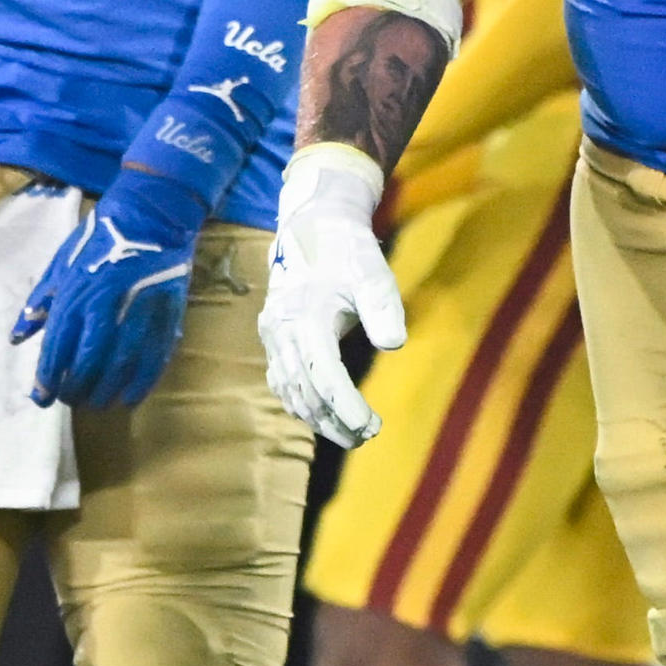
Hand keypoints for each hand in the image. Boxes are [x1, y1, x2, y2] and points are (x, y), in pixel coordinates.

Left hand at [17, 159, 211, 408]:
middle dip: (75, 389)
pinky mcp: (165, 316)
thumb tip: (17, 336)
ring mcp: (138, 313)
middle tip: (70, 401)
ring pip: (119, 367)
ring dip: (105, 392)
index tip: (41, 398)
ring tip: (96, 403)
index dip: (47, 378)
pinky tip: (128, 397)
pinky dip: (140, 384)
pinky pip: (152, 361)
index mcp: (76, 294)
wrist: (151, 216)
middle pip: (86, 363)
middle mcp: (105, 307)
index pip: (57, 347)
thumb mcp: (61, 265)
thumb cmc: (100, 240)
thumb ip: (40, 303)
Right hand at [261, 143, 406, 446]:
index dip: (346, 405)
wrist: (313, 227)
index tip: (370, 425)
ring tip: (351, 436)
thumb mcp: (372, 270)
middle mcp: (281, 331)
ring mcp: (272, 337)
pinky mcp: (273, 339)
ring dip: (318, 419)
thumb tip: (393, 345)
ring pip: (290, 391)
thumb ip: (382, 307)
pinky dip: (301, 404)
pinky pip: (282, 382)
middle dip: (334, 420)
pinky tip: (323, 418)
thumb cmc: (347, 251)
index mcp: (305, 316)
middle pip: (305, 391)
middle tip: (366, 437)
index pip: (324, 374)